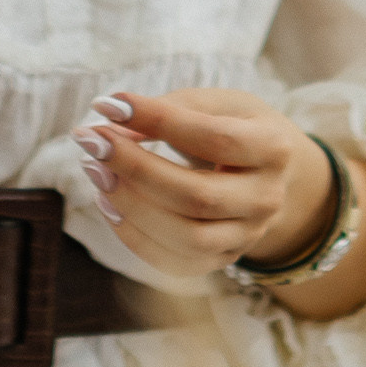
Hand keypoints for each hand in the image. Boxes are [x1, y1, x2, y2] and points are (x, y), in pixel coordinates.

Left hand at [72, 88, 338, 279]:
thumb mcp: (219, 104)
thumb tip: (112, 121)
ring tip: (96, 172)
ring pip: (186, 238)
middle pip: (197, 196)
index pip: (214, 138)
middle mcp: (266, 199)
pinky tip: (108, 203)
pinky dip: (134, 236)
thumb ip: (171, 109)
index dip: (157, 120)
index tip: (105, 104)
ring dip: (131, 206)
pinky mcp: (222, 260)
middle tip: (91, 141)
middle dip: (135, 169)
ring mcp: (247, 237)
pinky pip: (174, 262)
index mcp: (274, 148)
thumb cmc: (238, 127)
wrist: (273, 175)